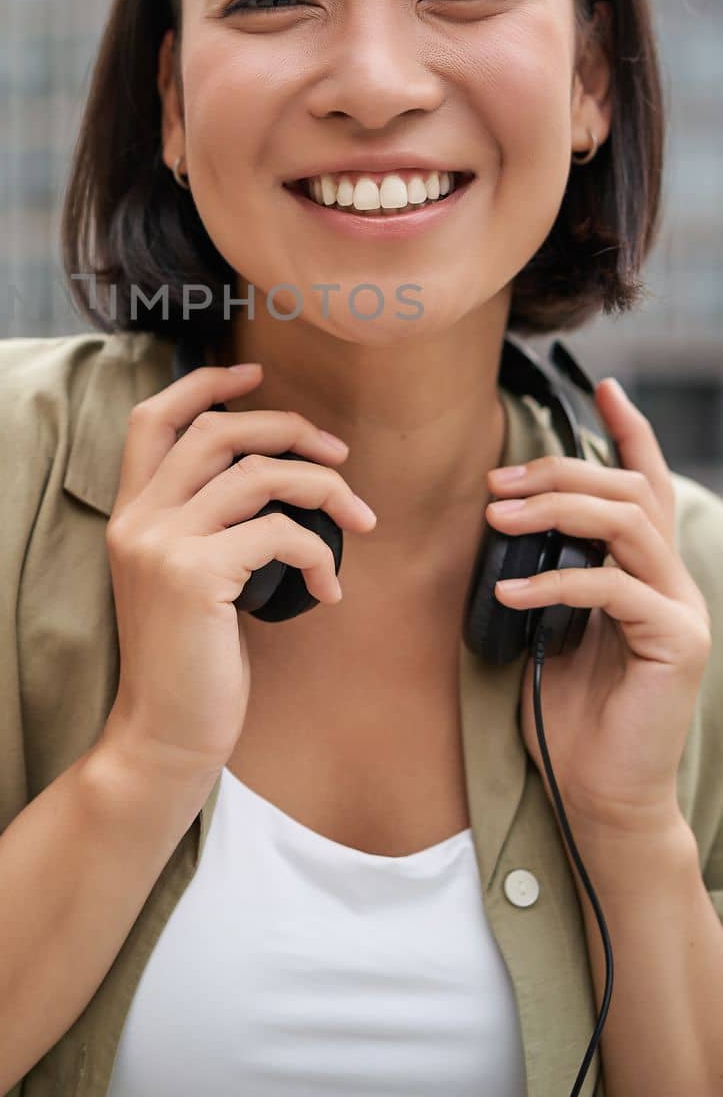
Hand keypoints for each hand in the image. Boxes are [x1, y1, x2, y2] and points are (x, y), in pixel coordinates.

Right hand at [101, 362, 375, 785]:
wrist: (163, 736)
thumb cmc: (189, 661)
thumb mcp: (185, 579)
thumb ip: (204, 525)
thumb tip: (273, 477)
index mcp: (129, 514)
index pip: (152, 418)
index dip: (204, 384)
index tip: (254, 374)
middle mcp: (137, 520)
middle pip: (216, 430)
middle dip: (286, 427)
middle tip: (337, 453)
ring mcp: (162, 546)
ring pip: (257, 474)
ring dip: (324, 488)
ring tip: (359, 518)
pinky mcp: (195, 577)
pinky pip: (279, 533)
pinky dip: (320, 552)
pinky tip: (330, 588)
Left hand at [486, 377, 711, 836]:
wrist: (597, 793)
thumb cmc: (566, 710)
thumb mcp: (546, 624)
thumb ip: (545, 570)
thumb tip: (503, 516)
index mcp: (645, 570)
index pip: (646, 483)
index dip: (629, 430)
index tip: (602, 384)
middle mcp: (672, 580)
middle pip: (628, 491)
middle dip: (559, 474)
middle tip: (496, 485)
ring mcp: (681, 609)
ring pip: (628, 523)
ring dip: (557, 510)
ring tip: (497, 519)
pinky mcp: (676, 642)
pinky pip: (614, 588)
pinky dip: (555, 582)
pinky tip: (508, 594)